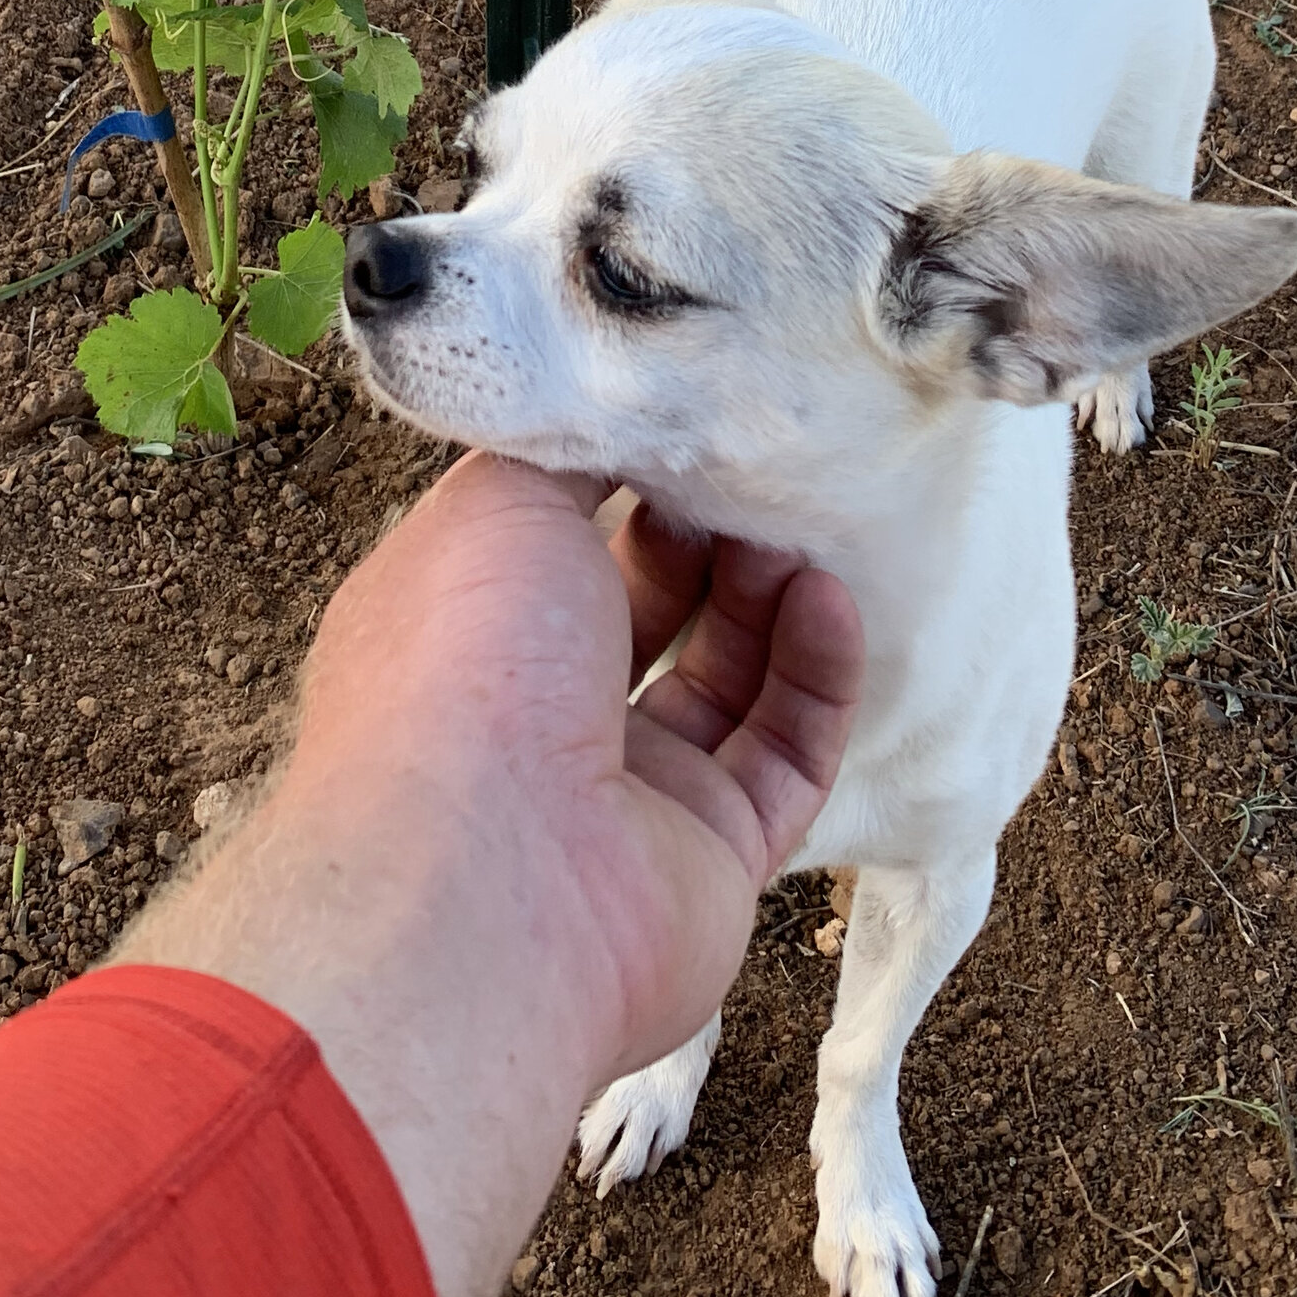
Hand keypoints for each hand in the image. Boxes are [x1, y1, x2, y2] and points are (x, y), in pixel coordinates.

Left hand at [118, 454, 861, 1296]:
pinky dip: (817, 677)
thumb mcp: (495, 503)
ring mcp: (624, 791)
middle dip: (706, 532)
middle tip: (757, 471)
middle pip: (645, 602)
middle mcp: (534, 711)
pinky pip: (785, 754)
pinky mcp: (712, 856)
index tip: (683, 415)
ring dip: (771, 594)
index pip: (549, 534)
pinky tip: (833, 602)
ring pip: (723, 675)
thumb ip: (563, 452)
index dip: (617, 475)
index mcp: (463, 625)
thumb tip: (611, 413)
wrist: (484, 883)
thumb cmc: (464, 668)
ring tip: (802, 533)